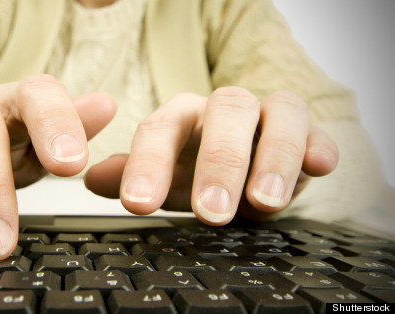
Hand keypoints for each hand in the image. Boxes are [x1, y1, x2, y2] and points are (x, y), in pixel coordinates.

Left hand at [85, 87, 337, 223]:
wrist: (248, 167)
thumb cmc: (199, 169)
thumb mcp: (165, 177)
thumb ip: (133, 176)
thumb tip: (92, 179)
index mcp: (183, 115)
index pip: (160, 129)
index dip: (147, 164)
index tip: (137, 203)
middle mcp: (225, 109)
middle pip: (224, 113)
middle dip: (218, 162)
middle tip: (209, 211)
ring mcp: (269, 116)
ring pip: (279, 113)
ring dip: (274, 157)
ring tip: (265, 201)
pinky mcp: (308, 132)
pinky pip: (317, 130)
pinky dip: (318, 146)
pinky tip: (318, 166)